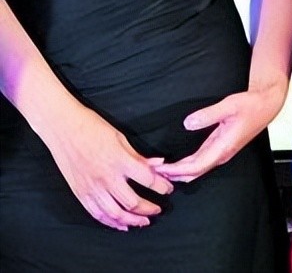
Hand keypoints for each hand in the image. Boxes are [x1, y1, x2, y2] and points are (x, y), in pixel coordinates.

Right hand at [44, 103, 173, 230]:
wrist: (63, 128)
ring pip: (115, 214)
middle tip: (158, 209)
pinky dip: (111, 223)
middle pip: (133, 202)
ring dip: (132, 220)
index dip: (161, 186)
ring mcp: (92, 188)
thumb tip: (158, 164)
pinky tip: (121, 225)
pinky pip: (97, 214)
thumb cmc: (92, 127)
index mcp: (119, 160)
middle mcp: (106, 177)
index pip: (147, 179)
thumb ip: (137, 155)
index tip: (168, 188)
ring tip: (144, 221)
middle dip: (149, 208)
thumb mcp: (119, 137)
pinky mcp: (80, 193)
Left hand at [156, 84, 283, 182]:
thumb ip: (208, 115)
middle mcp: (222, 154)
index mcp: (223, 147)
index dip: (177, 170)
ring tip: (160, 170)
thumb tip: (187, 123)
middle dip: (174, 175)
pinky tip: (177, 164)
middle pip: (194, 172)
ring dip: (179, 171)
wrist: (266, 105)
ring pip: (197, 169)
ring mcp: (222, 152)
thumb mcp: (229, 105)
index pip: (196, 166)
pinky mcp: (221, 147)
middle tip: (153, 172)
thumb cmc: (250, 105)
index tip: (160, 169)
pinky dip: (187, 165)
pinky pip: (201, 162)